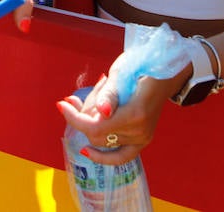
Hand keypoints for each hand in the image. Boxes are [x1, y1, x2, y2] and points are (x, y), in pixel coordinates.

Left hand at [57, 61, 184, 166]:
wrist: (162, 73)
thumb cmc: (140, 68)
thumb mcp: (120, 74)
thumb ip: (108, 95)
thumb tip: (101, 113)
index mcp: (135, 114)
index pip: (95, 126)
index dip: (74, 118)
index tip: (61, 105)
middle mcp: (140, 131)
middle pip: (97, 135)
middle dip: (81, 118)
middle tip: (74, 98)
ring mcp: (143, 138)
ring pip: (104, 141)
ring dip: (91, 126)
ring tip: (88, 104)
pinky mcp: (143, 141)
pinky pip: (121, 156)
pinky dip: (104, 155)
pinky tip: (88, 151)